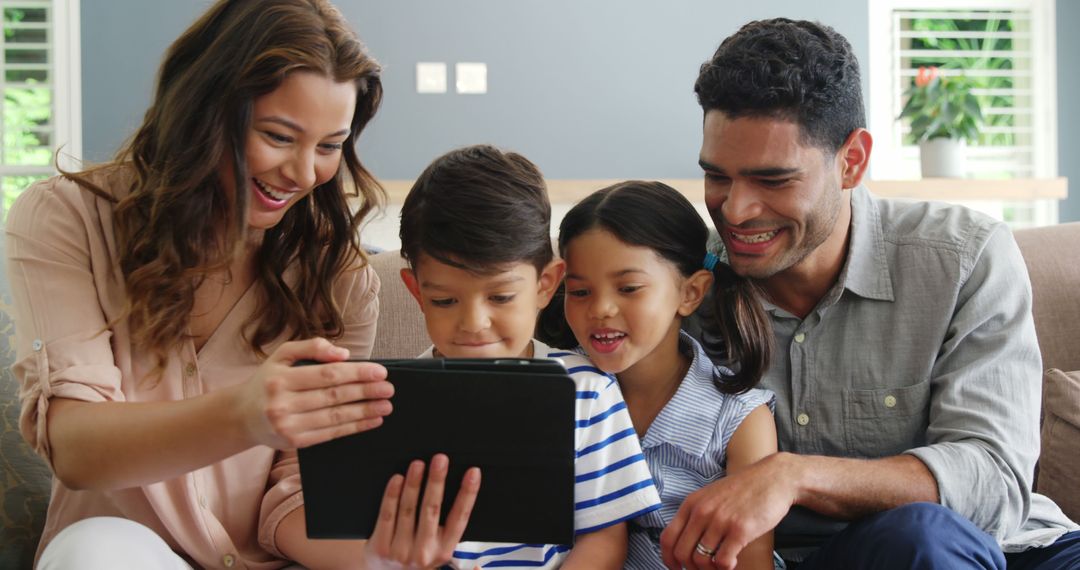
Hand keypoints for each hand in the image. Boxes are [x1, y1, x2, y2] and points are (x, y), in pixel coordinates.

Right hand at [238, 337, 393, 448]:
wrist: (242, 416)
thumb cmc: (268, 381)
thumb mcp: (282, 355)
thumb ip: (312, 347)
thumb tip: (344, 354)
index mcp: (281, 379)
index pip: (327, 375)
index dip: (357, 373)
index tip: (381, 372)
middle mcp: (283, 403)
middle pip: (334, 396)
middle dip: (366, 392)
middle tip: (389, 389)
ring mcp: (288, 425)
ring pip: (335, 417)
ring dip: (365, 411)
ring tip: (386, 405)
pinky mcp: (295, 442)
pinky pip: (331, 433)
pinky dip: (354, 427)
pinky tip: (371, 420)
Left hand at [364, 454, 480, 568]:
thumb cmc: (416, 556)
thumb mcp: (437, 550)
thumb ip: (448, 528)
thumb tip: (464, 490)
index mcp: (445, 550)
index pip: (460, 518)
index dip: (468, 494)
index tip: (473, 472)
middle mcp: (425, 552)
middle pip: (432, 510)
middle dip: (437, 481)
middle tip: (440, 459)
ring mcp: (401, 552)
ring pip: (408, 510)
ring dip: (414, 483)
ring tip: (418, 464)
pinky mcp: (380, 548)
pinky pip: (387, 516)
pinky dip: (392, 495)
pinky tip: (397, 478)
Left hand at [661, 454, 795, 569]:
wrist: (773, 478)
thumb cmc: (744, 490)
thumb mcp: (711, 496)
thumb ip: (697, 515)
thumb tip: (686, 543)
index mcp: (691, 504)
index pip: (667, 538)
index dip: (669, 559)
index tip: (676, 568)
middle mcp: (702, 512)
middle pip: (682, 553)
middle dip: (691, 568)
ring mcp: (720, 521)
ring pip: (701, 560)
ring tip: (720, 566)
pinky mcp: (739, 530)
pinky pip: (722, 561)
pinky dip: (725, 568)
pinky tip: (733, 562)